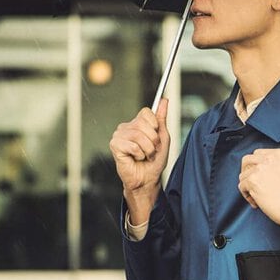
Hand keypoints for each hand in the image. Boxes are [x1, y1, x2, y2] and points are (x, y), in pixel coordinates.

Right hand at [109, 101, 170, 222]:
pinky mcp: (115, 145)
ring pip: (138, 135)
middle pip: (144, 124)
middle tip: (151, 150)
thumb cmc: (155, 161)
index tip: (156, 137)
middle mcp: (126, 127)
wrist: (147, 179)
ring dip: (147, 149)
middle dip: (153, 140)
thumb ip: (162, 119)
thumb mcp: (163, 138)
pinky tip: (135, 158)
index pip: (146, 112)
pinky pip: (132, 145)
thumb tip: (164, 100)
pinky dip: (139, 155)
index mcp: (137, 123)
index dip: (155, 125)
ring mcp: (119, 135)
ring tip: (144, 156)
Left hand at [239, 148, 279, 243]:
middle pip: (246, 161)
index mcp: (279, 154)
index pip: (258, 154)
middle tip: (252, 184)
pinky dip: (247, 196)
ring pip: (243, 175)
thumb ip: (278, 163)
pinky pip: (241, 186)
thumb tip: (265, 163)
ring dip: (248, 187)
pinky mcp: (253, 180)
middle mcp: (269, 159)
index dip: (256, 166)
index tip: (258, 175)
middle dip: (247, 173)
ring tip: (259, 196)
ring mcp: (260, 169)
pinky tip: (257, 201)